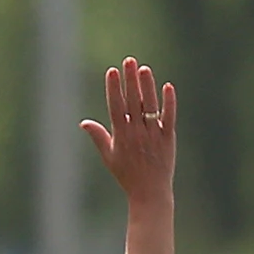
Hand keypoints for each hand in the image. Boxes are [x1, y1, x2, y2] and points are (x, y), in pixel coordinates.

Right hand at [78, 58, 175, 203]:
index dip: (114, 88)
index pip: (116, 106)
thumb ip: (98, 137)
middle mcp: (137, 132)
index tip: (112, 71)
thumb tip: (84, 123)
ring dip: (147, 86)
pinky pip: (169, 117)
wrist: (149, 193)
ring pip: (150, 106)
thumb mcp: (109, 156)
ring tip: (143, 69)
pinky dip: (169, 102)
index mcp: (121, 135)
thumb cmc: (127, 175)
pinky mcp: (168, 138)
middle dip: (130, 80)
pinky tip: (167, 86)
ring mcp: (153, 134)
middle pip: (133, 101)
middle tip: (128, 61)